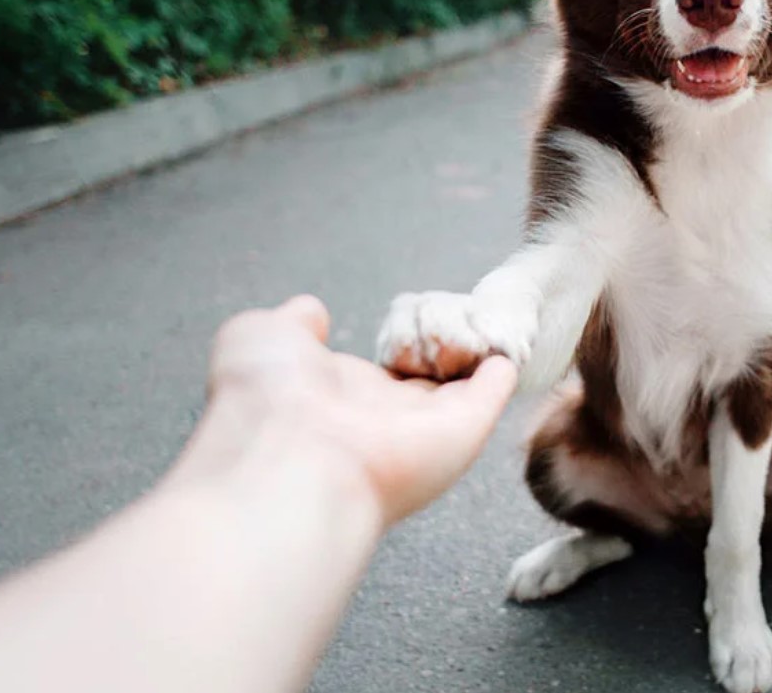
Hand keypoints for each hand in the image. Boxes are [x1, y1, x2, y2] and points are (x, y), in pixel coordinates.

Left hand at [185, 295, 517, 531]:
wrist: (290, 460)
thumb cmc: (267, 402)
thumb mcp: (259, 339)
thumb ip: (291, 324)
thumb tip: (311, 310)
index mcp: (337, 397)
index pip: (376, 372)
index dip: (394, 344)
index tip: (413, 319)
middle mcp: (382, 416)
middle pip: (425, 380)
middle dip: (441, 349)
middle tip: (459, 319)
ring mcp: (425, 426)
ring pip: (461, 385)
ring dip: (476, 352)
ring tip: (493, 320)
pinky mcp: (463, 429)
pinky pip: (492, 392)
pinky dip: (505, 367)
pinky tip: (512, 347)